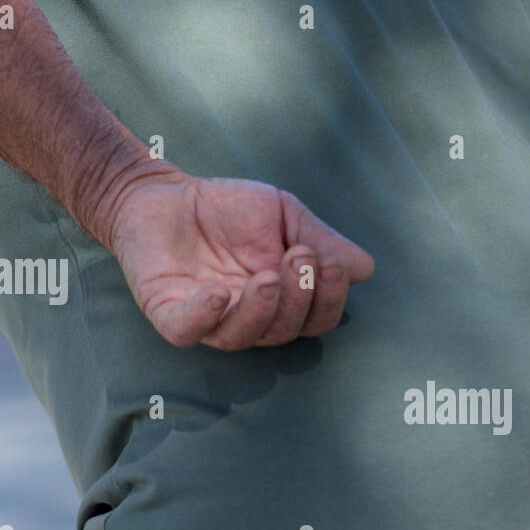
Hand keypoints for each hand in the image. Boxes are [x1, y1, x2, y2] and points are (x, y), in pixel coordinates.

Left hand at [105, 168, 373, 349]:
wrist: (164, 192)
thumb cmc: (228, 210)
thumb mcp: (284, 215)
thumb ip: (321, 239)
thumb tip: (365, 268)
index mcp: (280, 302)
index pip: (314, 320)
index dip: (327, 300)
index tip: (329, 263)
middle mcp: (248, 318)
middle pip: (283, 332)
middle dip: (298, 298)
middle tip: (300, 258)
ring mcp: (208, 319)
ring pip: (241, 336)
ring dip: (261, 309)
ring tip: (268, 276)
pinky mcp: (167, 312)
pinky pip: (187, 329)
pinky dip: (203, 317)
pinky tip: (217, 293)